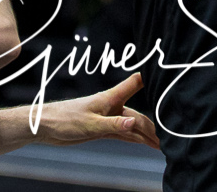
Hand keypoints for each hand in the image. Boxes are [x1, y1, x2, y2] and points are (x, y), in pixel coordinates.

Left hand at [31, 73, 159, 148]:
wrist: (45, 127)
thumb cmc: (64, 119)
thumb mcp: (90, 124)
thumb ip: (113, 125)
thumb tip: (134, 123)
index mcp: (110, 98)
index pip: (135, 83)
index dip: (151, 76)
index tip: (168, 73)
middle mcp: (112, 106)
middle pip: (138, 114)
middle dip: (154, 124)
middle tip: (171, 136)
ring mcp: (107, 118)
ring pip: (132, 126)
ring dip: (146, 135)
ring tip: (162, 144)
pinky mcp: (101, 129)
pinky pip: (123, 135)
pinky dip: (135, 139)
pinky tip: (145, 143)